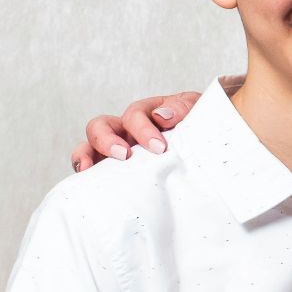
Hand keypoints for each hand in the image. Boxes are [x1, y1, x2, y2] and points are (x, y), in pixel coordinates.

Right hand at [69, 91, 200, 171]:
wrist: (207, 145)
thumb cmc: (198, 126)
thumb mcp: (196, 110)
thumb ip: (183, 108)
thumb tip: (161, 116)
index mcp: (147, 113)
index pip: (135, 114)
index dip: (143, 129)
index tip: (159, 148)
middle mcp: (126, 129)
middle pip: (102, 125)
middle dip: (108, 139)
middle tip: (124, 156)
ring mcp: (117, 148)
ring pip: (89, 145)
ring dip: (86, 154)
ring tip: (89, 169)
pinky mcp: (115, 169)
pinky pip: (93, 168)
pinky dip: (85, 173)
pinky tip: (87, 184)